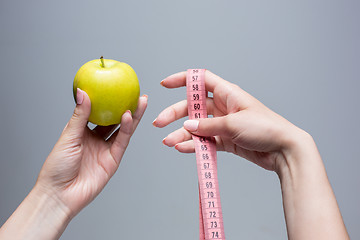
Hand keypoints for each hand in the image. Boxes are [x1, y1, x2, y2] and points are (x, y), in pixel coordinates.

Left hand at [36, 89, 147, 217]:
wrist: (60, 194)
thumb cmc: (57, 167)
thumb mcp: (68, 136)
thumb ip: (79, 115)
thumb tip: (83, 91)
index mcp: (83, 132)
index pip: (98, 113)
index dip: (108, 101)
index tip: (116, 87)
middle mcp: (96, 139)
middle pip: (114, 120)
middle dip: (127, 106)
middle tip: (136, 92)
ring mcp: (106, 150)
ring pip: (122, 130)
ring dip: (132, 116)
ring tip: (141, 101)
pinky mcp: (113, 160)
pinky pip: (121, 141)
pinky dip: (126, 129)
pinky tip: (129, 116)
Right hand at [153, 70, 348, 238]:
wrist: (283, 150)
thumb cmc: (266, 128)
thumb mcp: (233, 124)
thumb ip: (207, 125)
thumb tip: (187, 125)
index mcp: (228, 94)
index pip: (201, 80)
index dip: (182, 80)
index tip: (164, 85)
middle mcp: (223, 107)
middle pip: (192, 106)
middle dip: (174, 114)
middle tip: (159, 123)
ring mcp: (223, 124)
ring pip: (196, 126)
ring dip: (181, 133)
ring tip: (168, 142)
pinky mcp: (225, 140)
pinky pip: (205, 141)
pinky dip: (194, 145)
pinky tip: (182, 148)